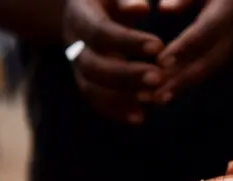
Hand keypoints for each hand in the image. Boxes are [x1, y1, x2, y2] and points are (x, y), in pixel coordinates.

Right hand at [64, 0, 164, 122]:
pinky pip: (96, 103)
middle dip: (127, 75)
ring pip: (92, 90)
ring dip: (123, 99)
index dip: (128, 42)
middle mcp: (73, 46)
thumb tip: (140, 9)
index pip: (101, 32)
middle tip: (159, 77)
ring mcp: (77, 69)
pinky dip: (117, 112)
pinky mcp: (86, 84)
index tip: (159, 45)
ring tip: (155, 99)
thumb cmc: (110, 0)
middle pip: (94, 67)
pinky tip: (140, 117)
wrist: (87, 14)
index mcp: (79, 17)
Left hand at [152, 0, 232, 100]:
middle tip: (155, 92)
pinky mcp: (225, 57)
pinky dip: (185, 84)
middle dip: (180, 79)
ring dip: (180, 87)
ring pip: (205, 71)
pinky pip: (205, 73)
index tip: (161, 62)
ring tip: (155, 98)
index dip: (183, 48)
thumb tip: (162, 8)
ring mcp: (231, 48)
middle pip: (206, 61)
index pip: (204, 33)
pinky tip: (164, 93)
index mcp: (228, 11)